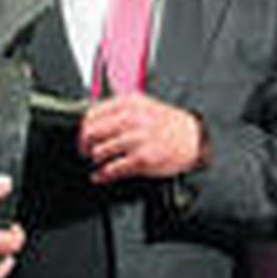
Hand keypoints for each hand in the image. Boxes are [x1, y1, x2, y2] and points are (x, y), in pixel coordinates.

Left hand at [77, 93, 205, 183]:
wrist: (193, 138)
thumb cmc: (169, 124)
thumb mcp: (144, 105)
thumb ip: (119, 109)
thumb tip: (92, 118)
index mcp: (130, 103)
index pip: (92, 113)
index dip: (83, 127)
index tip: (83, 134)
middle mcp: (132, 119)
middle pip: (92, 132)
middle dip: (84, 144)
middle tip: (84, 150)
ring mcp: (137, 139)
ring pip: (100, 151)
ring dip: (96, 158)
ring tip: (98, 161)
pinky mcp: (142, 159)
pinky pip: (113, 169)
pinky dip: (103, 174)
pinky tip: (102, 175)